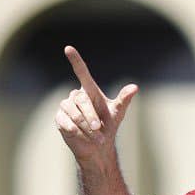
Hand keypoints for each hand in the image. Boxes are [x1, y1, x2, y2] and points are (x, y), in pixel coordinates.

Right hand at [55, 45, 137, 165]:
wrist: (98, 147)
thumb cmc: (108, 127)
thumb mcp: (118, 113)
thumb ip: (124, 99)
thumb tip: (135, 87)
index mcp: (89, 91)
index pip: (82, 72)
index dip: (75, 60)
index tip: (68, 48)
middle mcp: (76, 96)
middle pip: (81, 100)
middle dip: (91, 116)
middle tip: (99, 129)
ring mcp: (66, 106)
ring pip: (73, 112)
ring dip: (85, 126)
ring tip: (95, 136)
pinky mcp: (60, 118)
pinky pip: (66, 122)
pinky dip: (75, 130)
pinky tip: (81, 136)